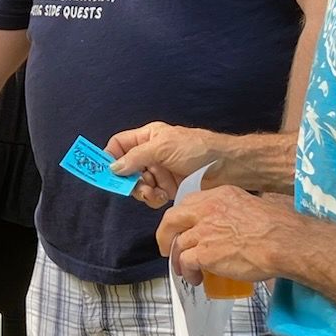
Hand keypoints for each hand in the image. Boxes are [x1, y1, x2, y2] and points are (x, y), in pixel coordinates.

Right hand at [107, 122, 225, 207]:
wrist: (226, 167)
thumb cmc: (197, 149)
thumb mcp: (163, 147)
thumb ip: (135, 157)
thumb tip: (112, 168)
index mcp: (147, 138)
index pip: (119, 145)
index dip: (110, 157)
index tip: (108, 173)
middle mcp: (150, 154)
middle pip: (125, 169)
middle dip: (129, 180)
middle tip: (138, 186)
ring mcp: (159, 172)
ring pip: (137, 185)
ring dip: (143, 191)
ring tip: (155, 193)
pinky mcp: (168, 188)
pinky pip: (152, 196)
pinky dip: (154, 198)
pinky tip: (165, 196)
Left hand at [157, 186, 290, 285]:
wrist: (283, 243)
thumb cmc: (278, 227)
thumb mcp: (251, 206)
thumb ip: (232, 212)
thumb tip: (228, 226)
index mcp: (219, 196)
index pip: (189, 203)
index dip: (182, 218)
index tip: (182, 228)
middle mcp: (206, 210)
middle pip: (172, 219)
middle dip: (165, 234)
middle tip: (167, 247)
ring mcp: (203, 231)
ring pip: (177, 244)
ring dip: (179, 259)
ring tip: (187, 270)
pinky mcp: (204, 253)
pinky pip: (185, 262)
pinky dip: (187, 272)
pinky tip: (195, 278)